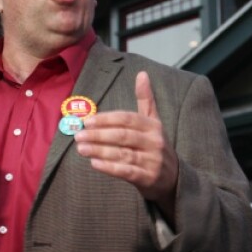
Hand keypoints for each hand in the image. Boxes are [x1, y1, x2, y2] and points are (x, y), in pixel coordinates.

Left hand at [75, 71, 178, 214]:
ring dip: (100, 151)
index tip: (86, 121)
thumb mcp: (154, 121)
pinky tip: (94, 164)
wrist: (173, 177)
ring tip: (81, 149)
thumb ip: (146, 99)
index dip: (106, 119)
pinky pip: (126, 171)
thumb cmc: (155, 146)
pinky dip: (110, 168)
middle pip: (123, 136)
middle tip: (78, 136)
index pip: (127, 119)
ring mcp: (152, 161)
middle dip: (98, 135)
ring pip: (123, 154)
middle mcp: (154, 142)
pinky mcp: (147, 177)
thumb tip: (141, 74)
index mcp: (153, 126)